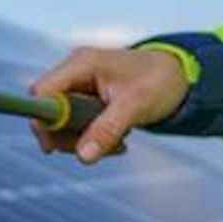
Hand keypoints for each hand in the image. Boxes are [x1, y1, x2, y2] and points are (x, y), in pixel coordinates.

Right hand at [30, 46, 188, 162]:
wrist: (179, 77)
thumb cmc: (159, 81)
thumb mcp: (135, 106)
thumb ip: (106, 130)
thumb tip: (83, 157)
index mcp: (81, 64)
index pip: (42, 92)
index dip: (44, 120)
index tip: (53, 147)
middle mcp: (75, 72)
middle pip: (48, 112)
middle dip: (68, 136)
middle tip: (93, 150)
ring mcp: (79, 86)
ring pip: (61, 123)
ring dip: (83, 141)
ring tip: (117, 145)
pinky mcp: (86, 99)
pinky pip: (76, 125)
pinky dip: (93, 138)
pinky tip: (117, 140)